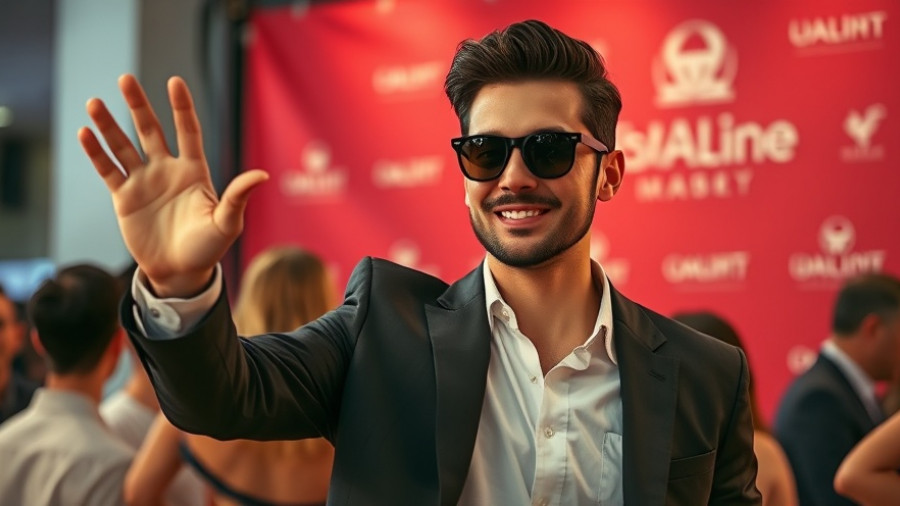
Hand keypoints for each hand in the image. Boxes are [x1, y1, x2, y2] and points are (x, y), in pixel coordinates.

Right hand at [79, 74, 267, 296]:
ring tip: (94, 102)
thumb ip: (238, 197)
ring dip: (108, 125)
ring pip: (123, 146)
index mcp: (194, 171)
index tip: (175, 82)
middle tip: (126, 78)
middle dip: (138, 105)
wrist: (181, 272)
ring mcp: (144, 182)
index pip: (188, 131)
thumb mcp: (227, 223)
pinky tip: (85, 133)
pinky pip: (108, 170)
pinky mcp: (124, 198)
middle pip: (150, 130)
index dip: (181, 107)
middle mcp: (167, 170)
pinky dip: (96, 153)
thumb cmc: (208, 248)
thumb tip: (262, 175)